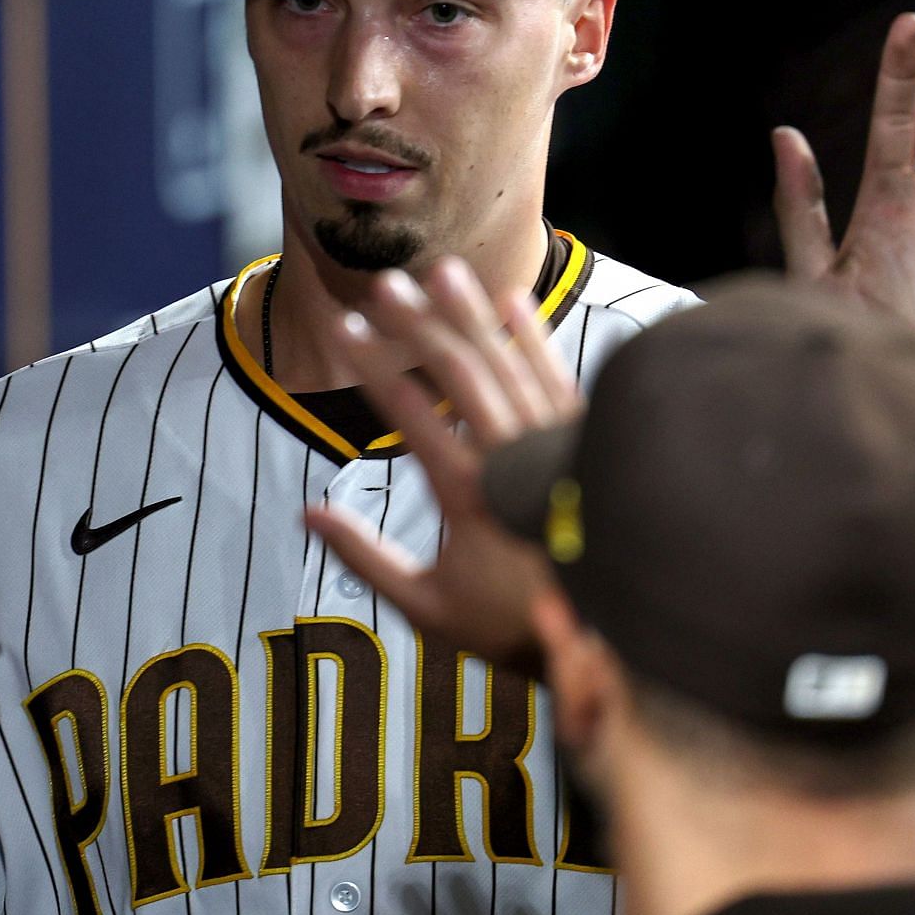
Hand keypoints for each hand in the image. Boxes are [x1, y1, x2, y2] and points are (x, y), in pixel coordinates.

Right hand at [303, 256, 580, 667]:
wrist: (606, 642)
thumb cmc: (509, 625)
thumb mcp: (426, 607)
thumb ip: (366, 558)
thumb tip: (309, 514)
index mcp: (471, 496)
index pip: (412, 414)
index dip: (374, 366)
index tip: (343, 328)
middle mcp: (515, 461)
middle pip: (462, 374)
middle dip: (420, 324)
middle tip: (384, 284)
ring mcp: (556, 447)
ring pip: (511, 366)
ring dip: (474, 317)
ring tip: (442, 271)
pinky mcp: (585, 444)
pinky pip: (558, 379)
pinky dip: (535, 338)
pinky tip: (512, 300)